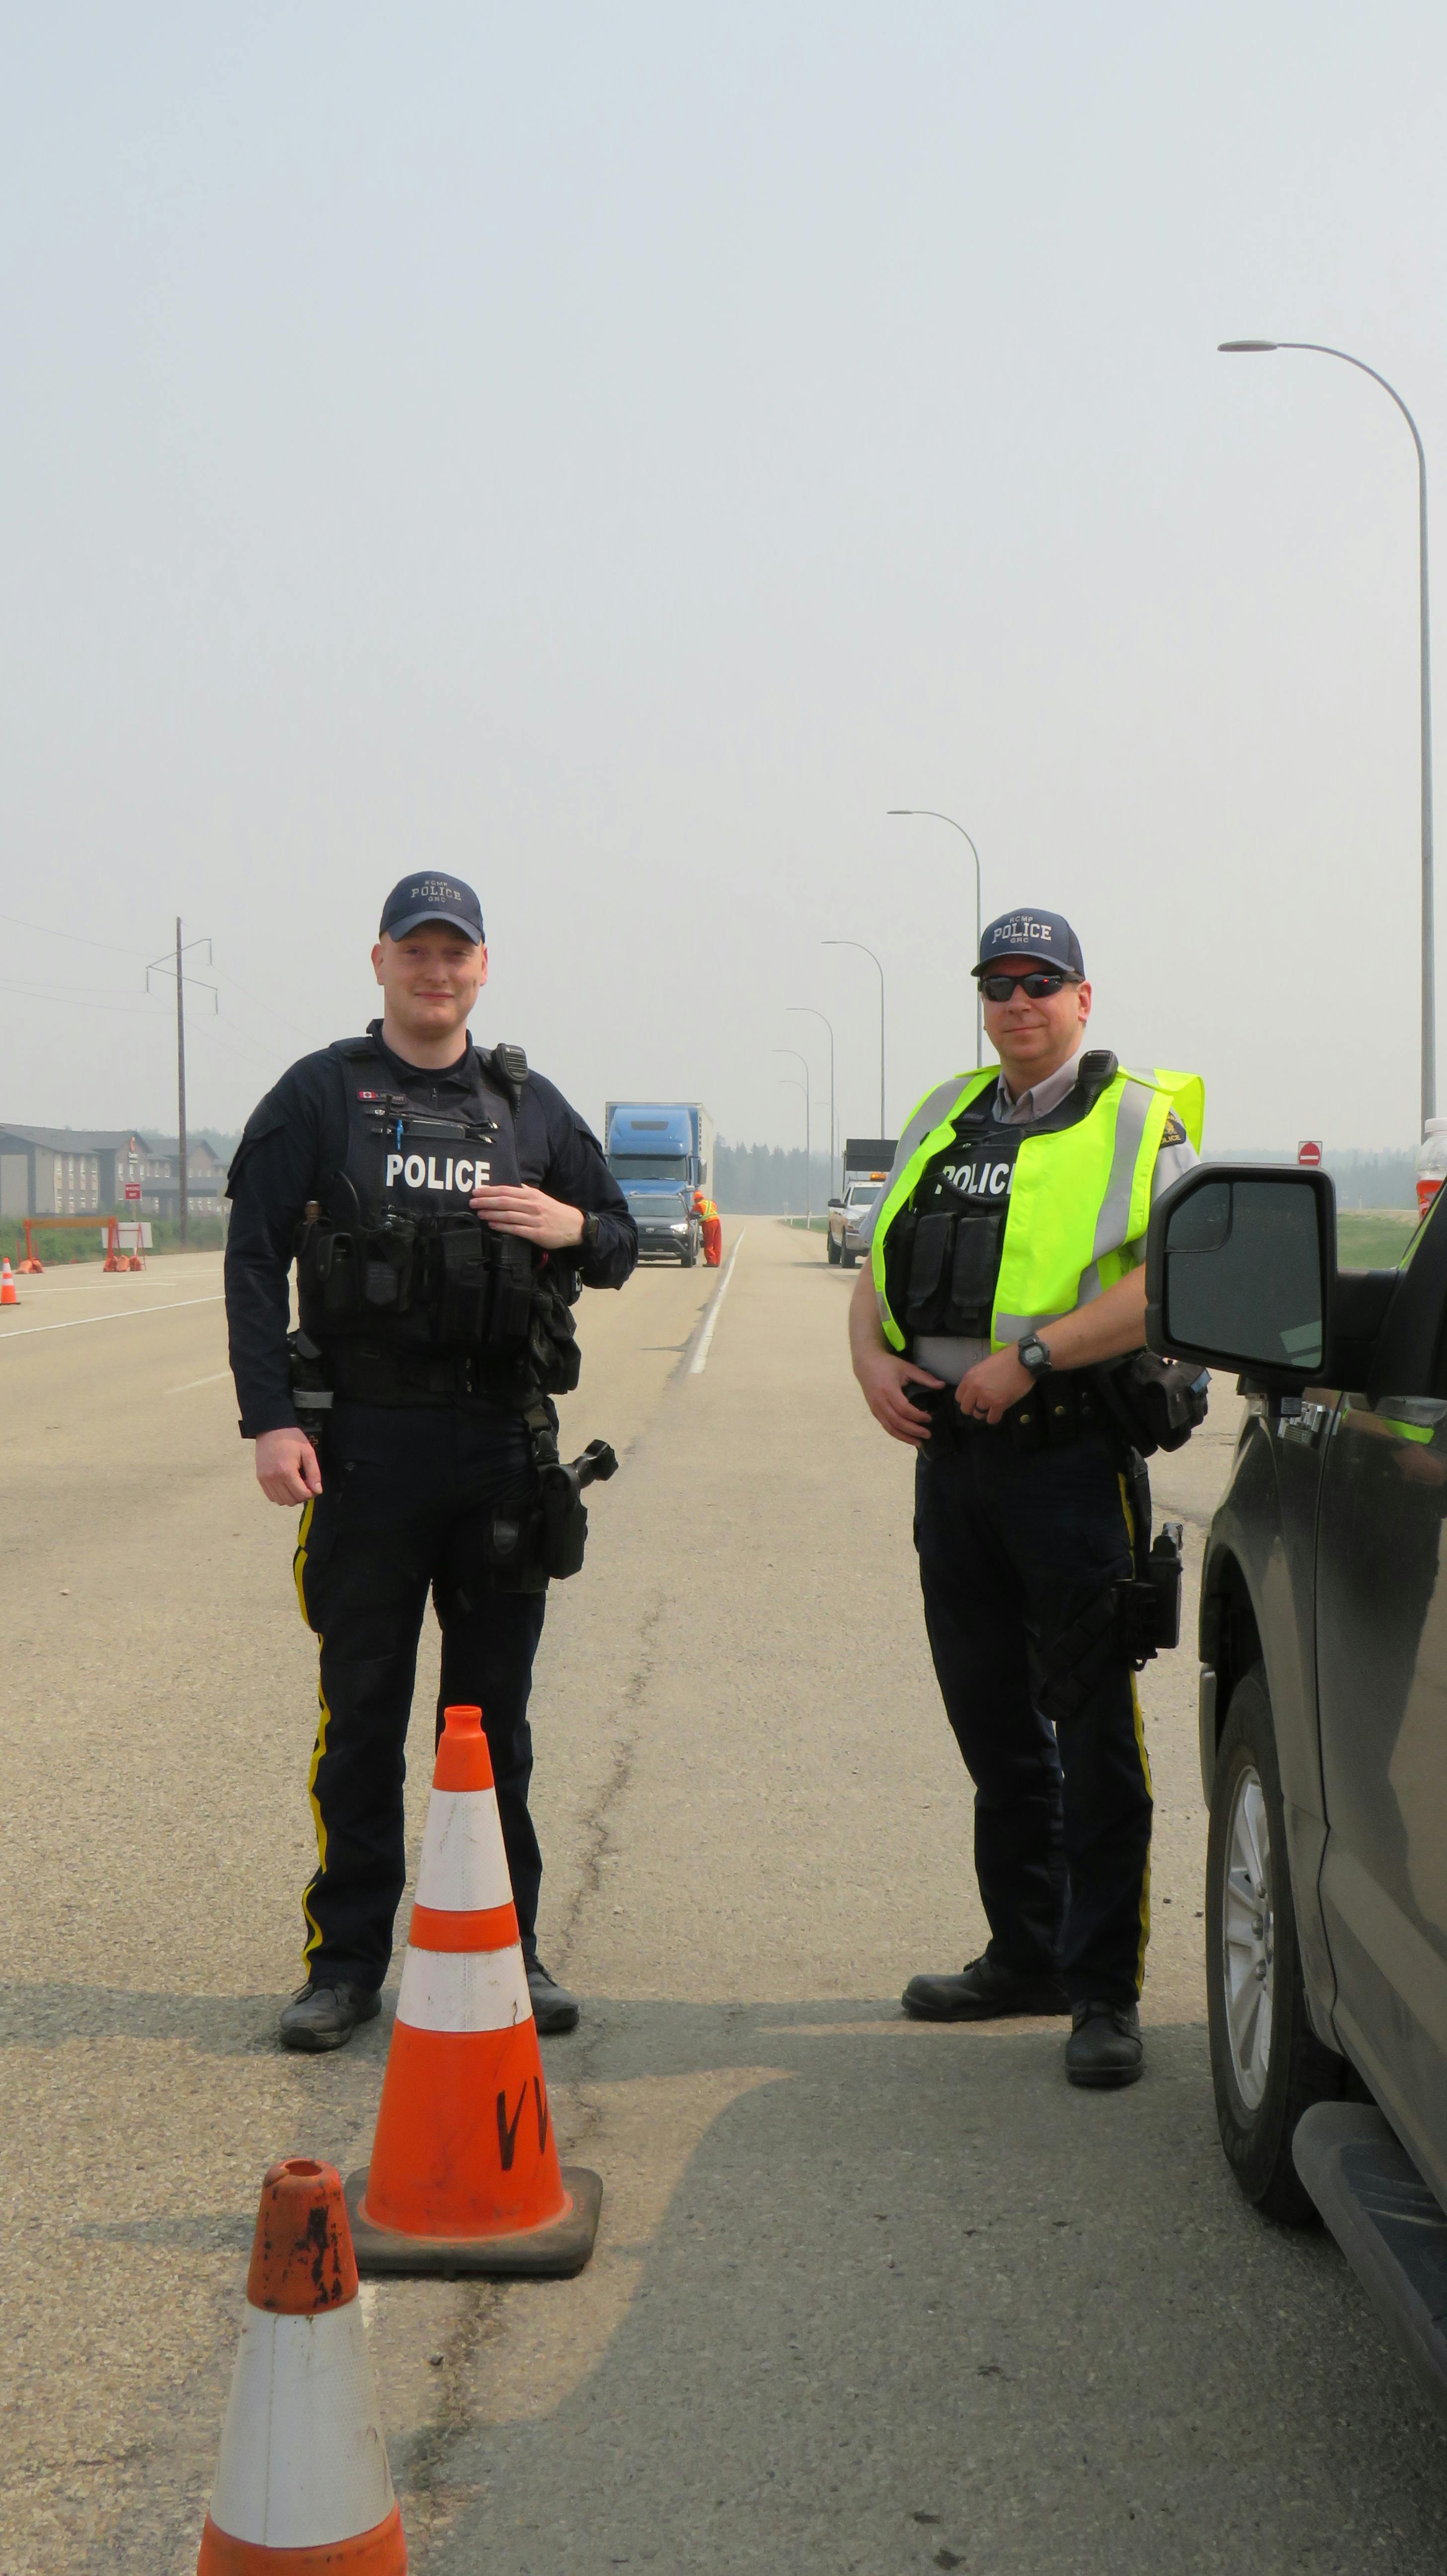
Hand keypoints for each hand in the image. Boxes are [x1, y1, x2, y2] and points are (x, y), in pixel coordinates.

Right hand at [255, 1427, 323, 1505]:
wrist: (271, 1429)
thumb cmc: (291, 1439)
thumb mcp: (308, 1452)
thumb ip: (314, 1473)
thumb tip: (317, 1490)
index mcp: (286, 1471)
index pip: (301, 1495)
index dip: (311, 1493)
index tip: (313, 1486)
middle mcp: (273, 1478)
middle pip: (291, 1501)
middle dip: (301, 1496)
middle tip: (305, 1484)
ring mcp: (265, 1480)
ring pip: (281, 1501)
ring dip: (291, 1497)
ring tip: (295, 1484)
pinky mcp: (260, 1479)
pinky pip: (271, 1496)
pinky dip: (280, 1495)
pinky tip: (286, 1484)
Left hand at [469, 1184, 584, 1250]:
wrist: (574, 1226)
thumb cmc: (555, 1211)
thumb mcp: (541, 1197)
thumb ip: (527, 1191)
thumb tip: (513, 1185)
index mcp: (532, 1195)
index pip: (506, 1191)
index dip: (490, 1191)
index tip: (476, 1191)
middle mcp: (532, 1206)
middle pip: (504, 1202)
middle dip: (486, 1201)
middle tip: (472, 1202)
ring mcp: (534, 1220)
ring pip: (508, 1215)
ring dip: (491, 1213)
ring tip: (479, 1213)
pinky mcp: (536, 1233)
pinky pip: (515, 1229)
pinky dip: (502, 1226)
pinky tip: (492, 1224)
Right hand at [854, 1348, 943, 1446]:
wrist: (865, 1363)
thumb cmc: (888, 1364)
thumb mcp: (907, 1368)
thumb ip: (924, 1378)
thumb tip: (942, 1386)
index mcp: (889, 1390)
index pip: (904, 1409)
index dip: (917, 1416)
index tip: (929, 1418)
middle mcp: (880, 1402)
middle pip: (897, 1422)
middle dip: (914, 1431)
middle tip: (928, 1435)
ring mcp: (875, 1408)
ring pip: (890, 1428)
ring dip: (905, 1437)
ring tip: (919, 1443)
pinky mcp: (874, 1412)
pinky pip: (885, 1426)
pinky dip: (897, 1434)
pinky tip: (907, 1437)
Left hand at [954, 1346, 1031, 1425]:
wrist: (1023, 1361)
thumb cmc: (1006, 1359)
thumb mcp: (985, 1366)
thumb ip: (977, 1378)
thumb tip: (975, 1390)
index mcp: (969, 1377)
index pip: (959, 1397)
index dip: (967, 1399)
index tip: (974, 1399)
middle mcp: (975, 1389)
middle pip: (966, 1409)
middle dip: (974, 1408)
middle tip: (983, 1405)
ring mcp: (986, 1398)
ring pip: (978, 1415)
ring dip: (985, 1412)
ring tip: (992, 1407)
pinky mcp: (999, 1404)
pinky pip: (992, 1419)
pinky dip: (995, 1417)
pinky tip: (999, 1412)